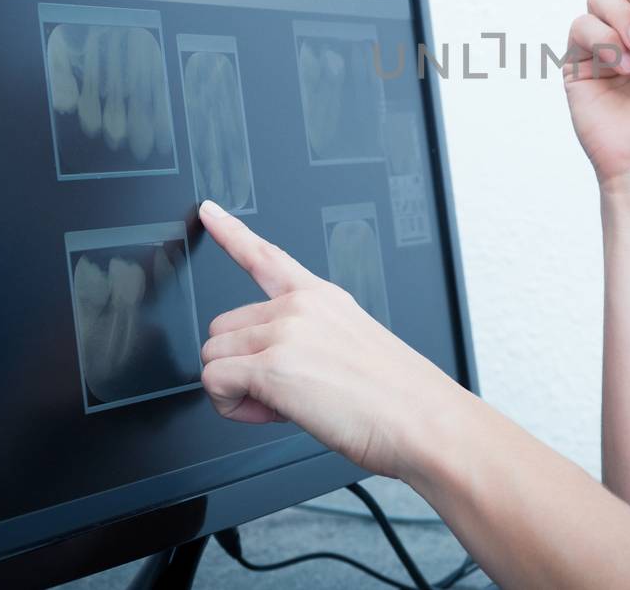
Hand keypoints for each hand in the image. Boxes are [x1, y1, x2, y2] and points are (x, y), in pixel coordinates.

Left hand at [197, 200, 460, 479]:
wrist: (421, 419)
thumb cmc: (397, 397)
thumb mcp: (353, 348)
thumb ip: (305, 342)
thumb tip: (269, 369)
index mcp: (322, 297)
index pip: (265, 256)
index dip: (230, 231)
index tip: (208, 211)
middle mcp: (300, 307)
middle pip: (222, 329)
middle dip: (240, 366)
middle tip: (283, 392)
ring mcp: (286, 332)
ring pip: (214, 357)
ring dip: (237, 389)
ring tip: (287, 404)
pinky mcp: (273, 366)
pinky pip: (216, 383)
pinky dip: (233, 407)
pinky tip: (274, 413)